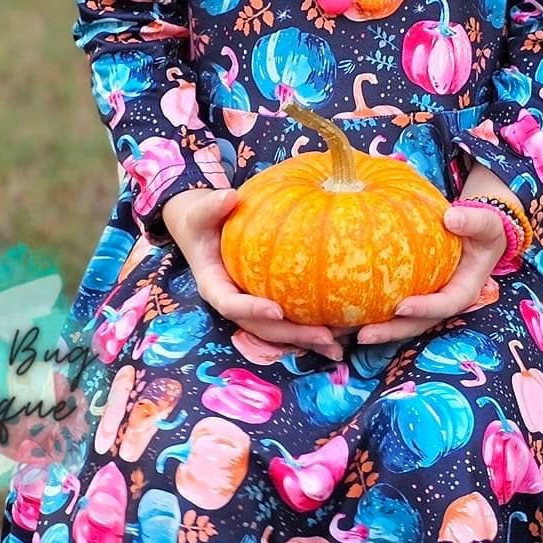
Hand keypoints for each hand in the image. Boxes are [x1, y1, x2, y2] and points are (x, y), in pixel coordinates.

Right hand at [161, 187, 349, 361]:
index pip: (232, 305)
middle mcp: (235, 304)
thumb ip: (211, 207)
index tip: (277, 310)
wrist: (206, 235)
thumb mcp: (201, 213)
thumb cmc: (204, 222)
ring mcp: (252, 309)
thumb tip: (228, 196)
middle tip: (324, 336)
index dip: (253, 310)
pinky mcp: (268, 306)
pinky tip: (341, 333)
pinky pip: (290, 322)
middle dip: (292, 335)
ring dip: (307, 341)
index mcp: (214, 287)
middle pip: (262, 328)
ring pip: (279, 332)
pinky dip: (312, 329)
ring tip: (338, 347)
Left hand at [355, 197, 510, 347]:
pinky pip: (391, 307)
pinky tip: (344, 312)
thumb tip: (451, 218)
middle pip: (417, 323)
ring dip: (376, 328)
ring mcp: (427, 302)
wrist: (477, 234)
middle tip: (363, 335)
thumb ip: (472, 221)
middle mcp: (443, 302)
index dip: (424, 309)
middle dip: (391, 331)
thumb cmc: (483, 230)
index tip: (401, 306)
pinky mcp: (413, 296)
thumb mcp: (485, 223)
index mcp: (464, 291)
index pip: (444, 305)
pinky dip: (370, 311)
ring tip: (346, 332)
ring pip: (401, 322)